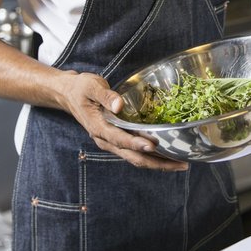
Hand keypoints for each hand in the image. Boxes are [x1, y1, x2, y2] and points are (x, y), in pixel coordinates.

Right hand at [57, 70, 187, 170]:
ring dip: (158, 163)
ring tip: (180, 163)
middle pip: (134, 157)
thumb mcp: (91, 86)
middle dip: (157, 163)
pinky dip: (153, 157)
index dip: (137, 144)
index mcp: (99, 128)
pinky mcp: (117, 141)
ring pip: (137, 158)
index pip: (120, 139)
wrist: (69, 95)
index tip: (153, 146)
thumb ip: (106, 95)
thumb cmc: (81, 89)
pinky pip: (136, 153)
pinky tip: (168, 155)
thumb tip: (119, 105)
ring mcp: (112, 143)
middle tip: (181, 163)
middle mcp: (106, 140)